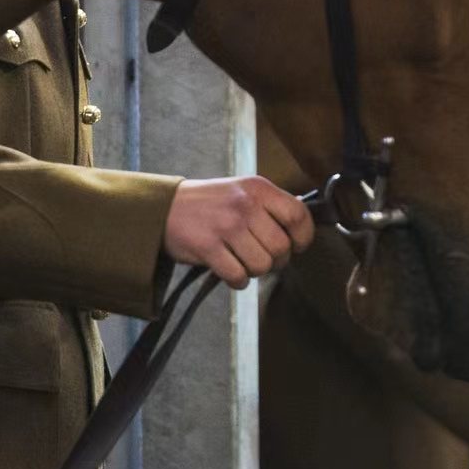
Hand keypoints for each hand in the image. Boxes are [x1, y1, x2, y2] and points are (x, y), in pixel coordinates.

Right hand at [162, 176, 314, 289]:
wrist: (165, 207)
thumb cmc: (210, 203)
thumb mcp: (243, 190)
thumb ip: (271, 206)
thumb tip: (301, 228)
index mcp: (258, 188)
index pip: (298, 216)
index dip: (303, 237)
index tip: (296, 246)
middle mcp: (245, 205)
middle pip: (281, 248)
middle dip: (276, 261)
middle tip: (262, 257)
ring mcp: (226, 226)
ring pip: (262, 265)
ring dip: (254, 271)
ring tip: (242, 261)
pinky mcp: (208, 247)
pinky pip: (238, 276)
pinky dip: (237, 280)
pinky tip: (230, 270)